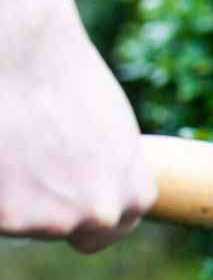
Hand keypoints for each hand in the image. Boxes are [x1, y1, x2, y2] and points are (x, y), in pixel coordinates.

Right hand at [0, 0, 156, 252]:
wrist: (26, 51)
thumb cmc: (67, 80)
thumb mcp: (112, 133)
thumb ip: (109, 172)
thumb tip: (97, 186)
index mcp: (134, 195)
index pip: (110, 228)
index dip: (82, 211)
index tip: (66, 196)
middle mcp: (101, 214)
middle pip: (60, 227)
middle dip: (41, 201)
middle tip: (28, 155)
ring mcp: (54, 220)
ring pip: (21, 220)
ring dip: (10, 193)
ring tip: (12, 141)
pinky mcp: (7, 218)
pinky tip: (0, 149)